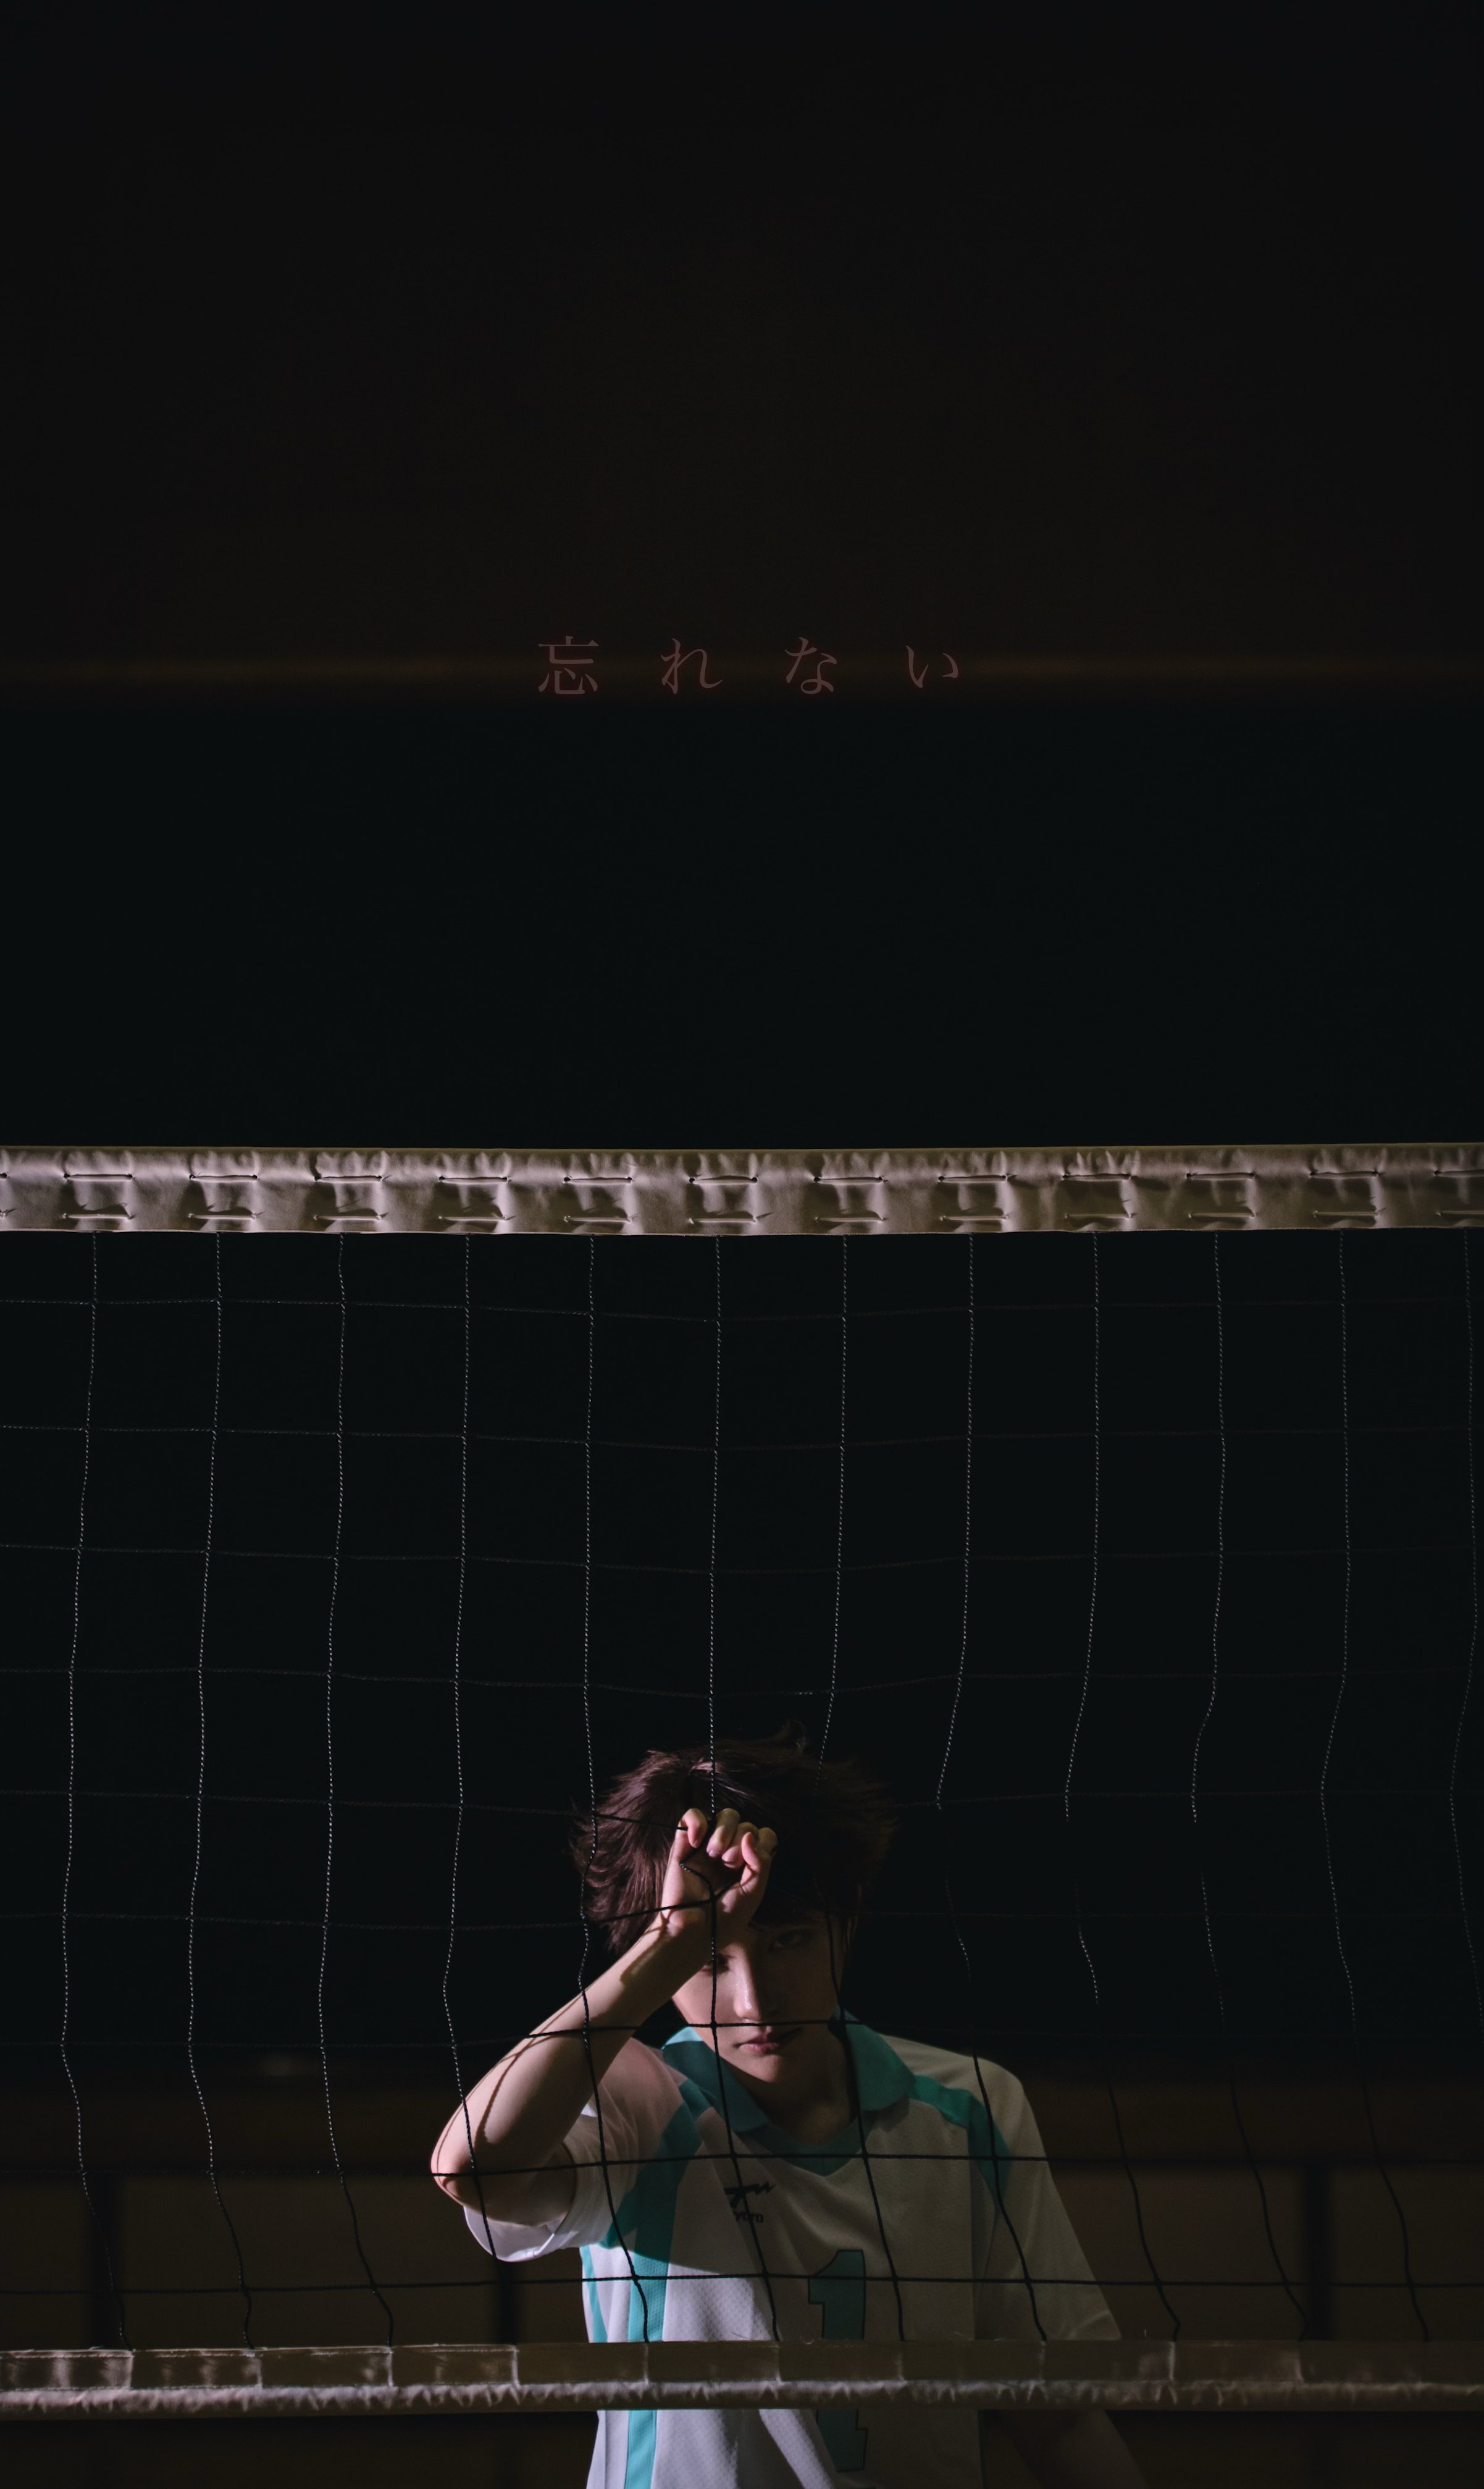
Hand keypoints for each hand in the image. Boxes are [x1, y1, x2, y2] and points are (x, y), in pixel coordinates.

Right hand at [651, 1804, 776, 1944]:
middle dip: (740, 1840)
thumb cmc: (725, 1919)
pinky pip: (691, 1815)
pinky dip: (697, 1821)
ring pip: (724, 1815)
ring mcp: (707, 1846)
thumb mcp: (753, 1893)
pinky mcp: (684, 1843)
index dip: (761, 1842)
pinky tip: (697, 1841)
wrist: (693, 1931)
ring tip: (714, 1853)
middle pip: (745, 1824)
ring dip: (724, 1830)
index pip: (763, 1835)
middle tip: (729, 1863)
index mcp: (748, 1864)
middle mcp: (730, 1852)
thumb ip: (761, 1863)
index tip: (748, 1864)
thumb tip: (750, 1836)